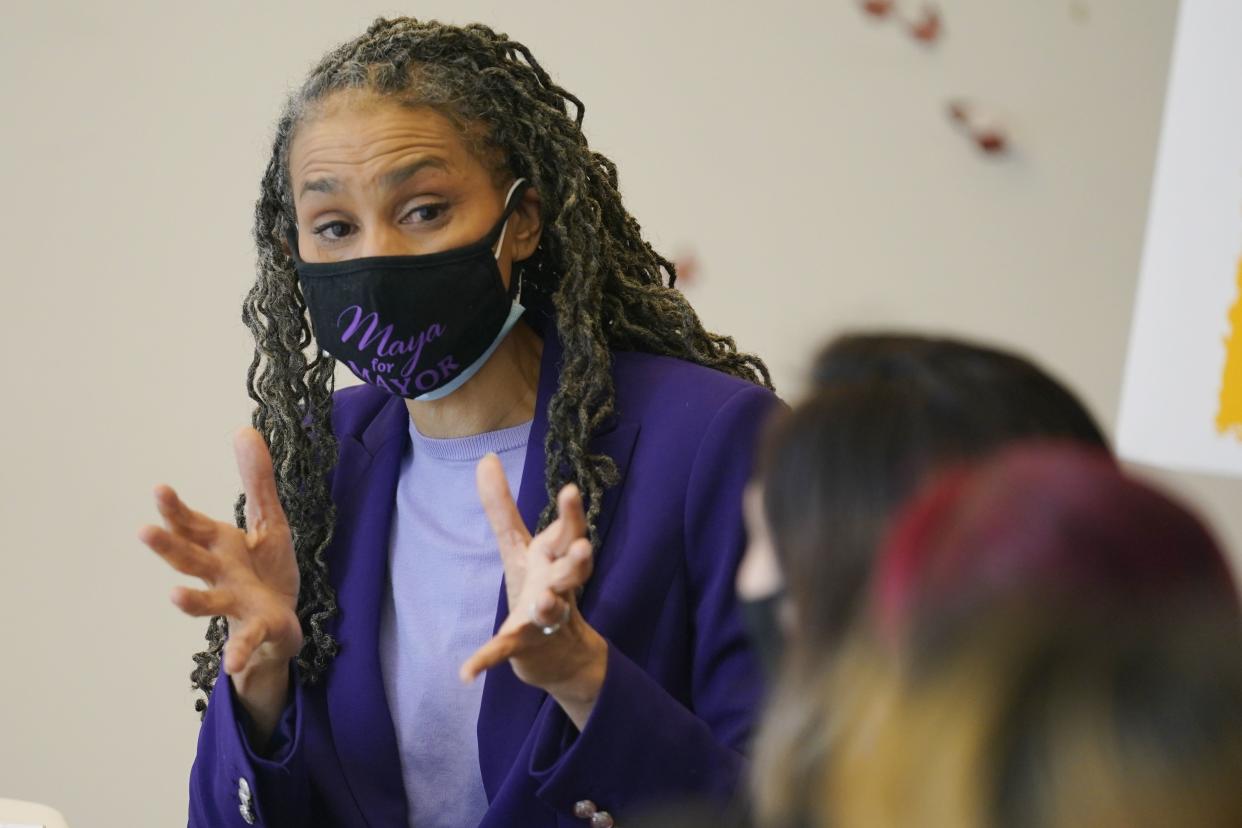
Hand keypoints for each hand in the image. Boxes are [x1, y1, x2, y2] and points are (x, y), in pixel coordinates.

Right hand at [138, 428, 301, 680]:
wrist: (281, 624)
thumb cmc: (266, 570)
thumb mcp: (269, 520)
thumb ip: (256, 480)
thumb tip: (243, 429)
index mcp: (221, 547)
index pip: (193, 526)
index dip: (175, 510)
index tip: (159, 489)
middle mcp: (220, 575)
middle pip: (189, 560)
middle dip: (167, 546)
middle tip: (143, 531)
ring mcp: (235, 604)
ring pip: (208, 602)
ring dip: (191, 601)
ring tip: (174, 596)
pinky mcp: (258, 628)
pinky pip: (246, 641)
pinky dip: (238, 652)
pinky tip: (233, 663)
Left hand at [460, 455, 606, 727]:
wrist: (556, 652)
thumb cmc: (540, 587)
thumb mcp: (519, 546)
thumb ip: (502, 506)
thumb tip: (486, 457)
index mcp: (557, 559)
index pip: (569, 533)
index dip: (570, 514)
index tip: (569, 490)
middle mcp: (558, 586)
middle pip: (573, 571)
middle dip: (578, 560)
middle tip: (582, 548)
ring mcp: (544, 618)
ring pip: (552, 610)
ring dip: (550, 606)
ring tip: (545, 601)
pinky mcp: (522, 645)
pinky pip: (505, 651)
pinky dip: (485, 661)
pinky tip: (465, 673)